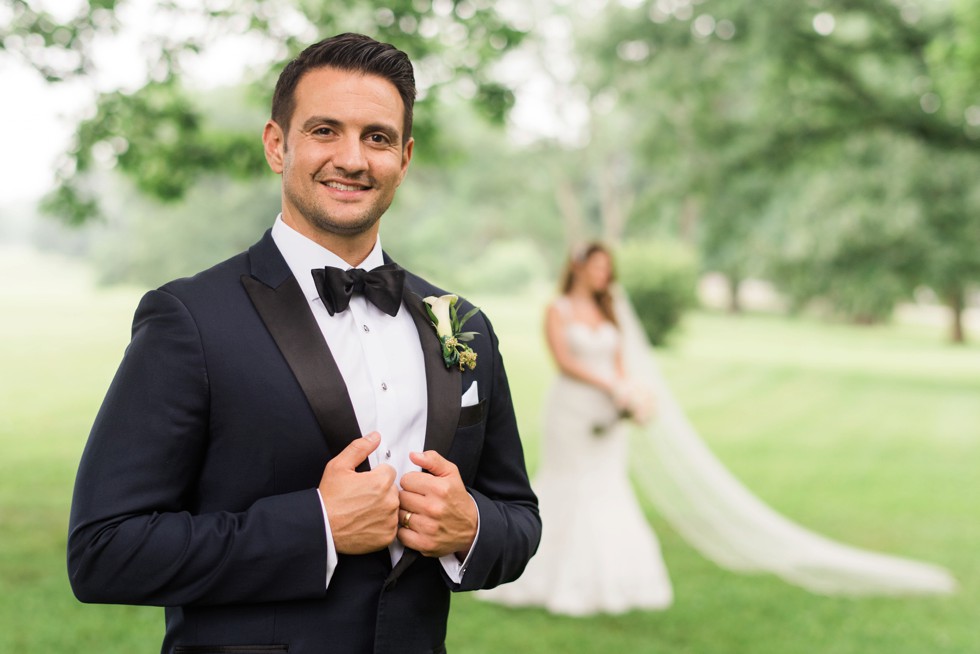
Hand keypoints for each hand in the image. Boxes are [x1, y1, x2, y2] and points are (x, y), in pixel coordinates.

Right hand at [319, 432, 398, 554]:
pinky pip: (391, 526)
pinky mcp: (387, 536)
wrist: (321, 527)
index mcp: (381, 481)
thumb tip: (375, 437)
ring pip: (392, 507)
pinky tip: (366, 523)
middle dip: (380, 491)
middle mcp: (390, 500)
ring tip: (362, 511)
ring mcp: (389, 520)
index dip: (375, 475)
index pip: (389, 471)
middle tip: (361, 498)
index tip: (364, 483)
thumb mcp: (339, 466)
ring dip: (382, 508)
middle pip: (392, 489)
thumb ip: (360, 448)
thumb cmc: (329, 499)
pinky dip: (381, 525)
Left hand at [398, 450, 477, 558]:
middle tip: (417, 499)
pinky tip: (415, 526)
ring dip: (405, 513)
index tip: (418, 486)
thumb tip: (413, 455)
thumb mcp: (451, 474)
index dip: (411, 481)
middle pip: (401, 497)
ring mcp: (429, 528)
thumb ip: (433, 460)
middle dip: (407, 496)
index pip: (406, 479)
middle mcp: (434, 508)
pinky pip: (401, 534)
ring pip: (399, 515)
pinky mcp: (424, 544)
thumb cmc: (458, 500)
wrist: (473, 528)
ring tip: (416, 512)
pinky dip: (405, 531)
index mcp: (440, 489)